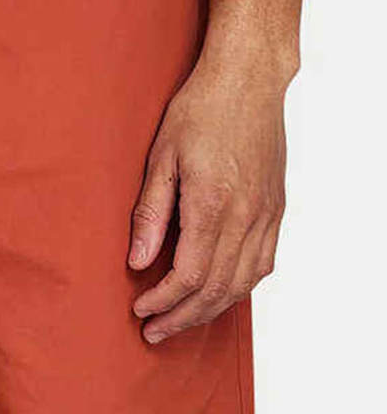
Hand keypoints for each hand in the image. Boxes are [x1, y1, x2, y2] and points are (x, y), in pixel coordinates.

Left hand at [128, 52, 289, 343]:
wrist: (249, 80)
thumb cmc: (200, 111)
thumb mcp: (160, 158)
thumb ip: (150, 214)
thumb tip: (137, 262)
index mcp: (213, 205)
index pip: (189, 276)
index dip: (163, 301)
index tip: (139, 311)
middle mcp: (247, 217)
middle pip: (216, 289)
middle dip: (182, 317)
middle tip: (153, 333)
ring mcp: (267, 215)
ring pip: (242, 284)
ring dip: (209, 310)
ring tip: (180, 321)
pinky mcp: (276, 210)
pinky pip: (263, 265)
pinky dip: (238, 289)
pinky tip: (217, 295)